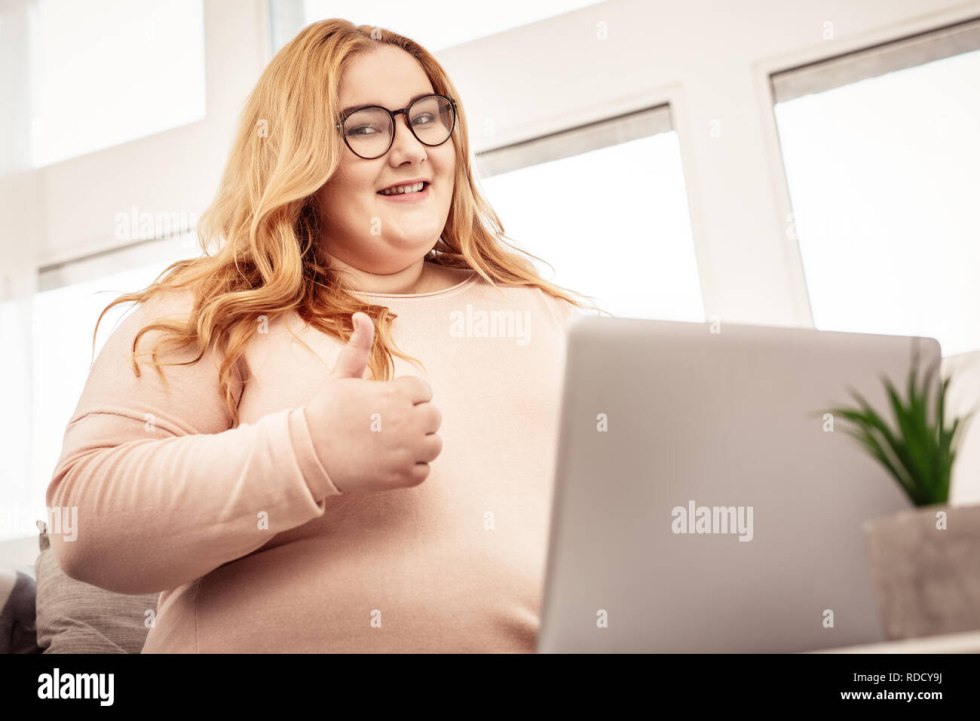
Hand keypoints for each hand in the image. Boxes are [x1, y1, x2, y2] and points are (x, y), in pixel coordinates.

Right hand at [304, 312, 442, 493]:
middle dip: (415, 419)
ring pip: (434, 444)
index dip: (405, 396)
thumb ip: (358, 347)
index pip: (424, 391)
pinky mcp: (403, 476)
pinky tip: (388, 462)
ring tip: (391, 443)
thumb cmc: (325, 412)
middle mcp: (408, 421)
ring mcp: (408, 451)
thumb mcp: (341, 376)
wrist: (308, 455)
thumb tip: (362, 315)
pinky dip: (411, 468)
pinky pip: (424, 470)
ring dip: (418, 444)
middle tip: (387, 425)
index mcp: (397, 394)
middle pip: (434, 417)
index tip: (384, 405)